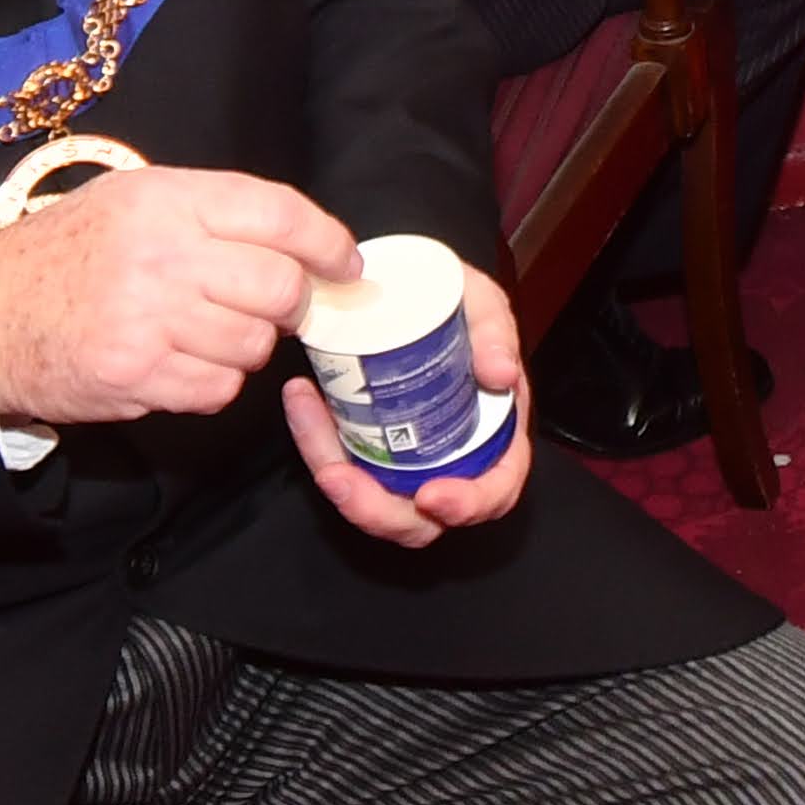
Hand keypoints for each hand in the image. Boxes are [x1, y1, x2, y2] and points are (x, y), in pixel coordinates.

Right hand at [0, 164, 356, 427]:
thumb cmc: (69, 254)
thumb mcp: (132, 199)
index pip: (277, 213)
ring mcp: (148, 320)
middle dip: (294, 302)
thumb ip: (211, 211)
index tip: (346, 262)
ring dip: (249, 344)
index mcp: (164, 198)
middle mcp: (160, 255)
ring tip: (211, 330)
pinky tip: (181, 361)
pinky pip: (219, 388)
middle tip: (282, 306)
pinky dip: (214, 381)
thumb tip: (303, 242)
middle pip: (279, 286)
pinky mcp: (136, 376)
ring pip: (254, 344)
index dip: (327, 240)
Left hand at [283, 265, 530, 547]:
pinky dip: (316, 438)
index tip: (431, 496)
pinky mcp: (364, 448)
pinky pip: (340, 463)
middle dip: (377, 511)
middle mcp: (451, 459)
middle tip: (338, 477)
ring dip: (334, 471)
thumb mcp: (481, 301)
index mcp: (494, 434)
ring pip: (372, 501)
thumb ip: (495, 329)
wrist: (403, 285)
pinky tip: (301, 395)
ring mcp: (404, 460)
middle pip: (423, 518)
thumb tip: (503, 373)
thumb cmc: (451, 299)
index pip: (495, 490)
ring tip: (306, 417)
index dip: (469, 504)